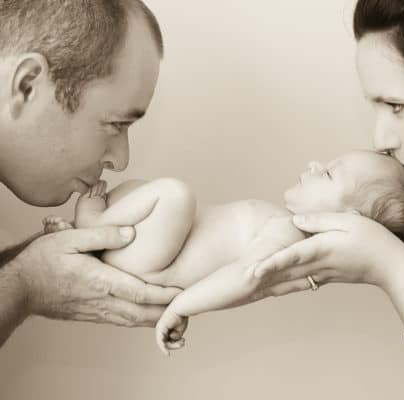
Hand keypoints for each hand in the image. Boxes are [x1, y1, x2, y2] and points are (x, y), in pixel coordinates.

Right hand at [13, 226, 180, 326]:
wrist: (20, 287)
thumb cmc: (43, 261)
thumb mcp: (69, 238)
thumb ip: (102, 235)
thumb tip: (131, 233)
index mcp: (100, 282)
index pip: (141, 293)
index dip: (164, 295)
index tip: (183, 292)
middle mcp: (103, 301)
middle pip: (143, 314)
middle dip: (167, 313)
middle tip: (189, 308)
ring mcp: (98, 311)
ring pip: (134, 321)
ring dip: (156, 320)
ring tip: (176, 315)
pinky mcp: (93, 315)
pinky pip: (123, 321)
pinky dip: (141, 321)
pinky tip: (150, 316)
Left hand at [155, 305, 188, 356]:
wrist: (181, 307)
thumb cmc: (182, 316)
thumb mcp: (180, 329)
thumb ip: (176, 335)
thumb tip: (171, 339)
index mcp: (166, 328)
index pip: (169, 340)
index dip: (176, 343)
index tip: (184, 341)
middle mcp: (161, 329)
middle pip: (166, 342)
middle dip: (175, 345)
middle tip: (183, 343)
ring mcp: (159, 329)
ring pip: (164, 343)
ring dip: (173, 346)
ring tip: (181, 343)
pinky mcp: (160, 329)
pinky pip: (160, 342)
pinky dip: (163, 348)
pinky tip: (167, 354)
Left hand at [250, 212, 403, 298]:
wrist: (391, 266)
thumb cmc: (372, 239)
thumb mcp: (348, 221)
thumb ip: (319, 220)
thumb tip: (295, 220)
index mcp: (322, 249)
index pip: (291, 256)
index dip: (271, 263)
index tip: (254, 270)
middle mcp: (318, 265)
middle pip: (284, 273)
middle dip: (262, 278)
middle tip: (239, 284)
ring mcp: (322, 274)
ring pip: (290, 281)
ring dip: (269, 285)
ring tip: (248, 289)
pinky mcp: (326, 278)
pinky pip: (300, 283)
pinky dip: (284, 286)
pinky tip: (273, 288)